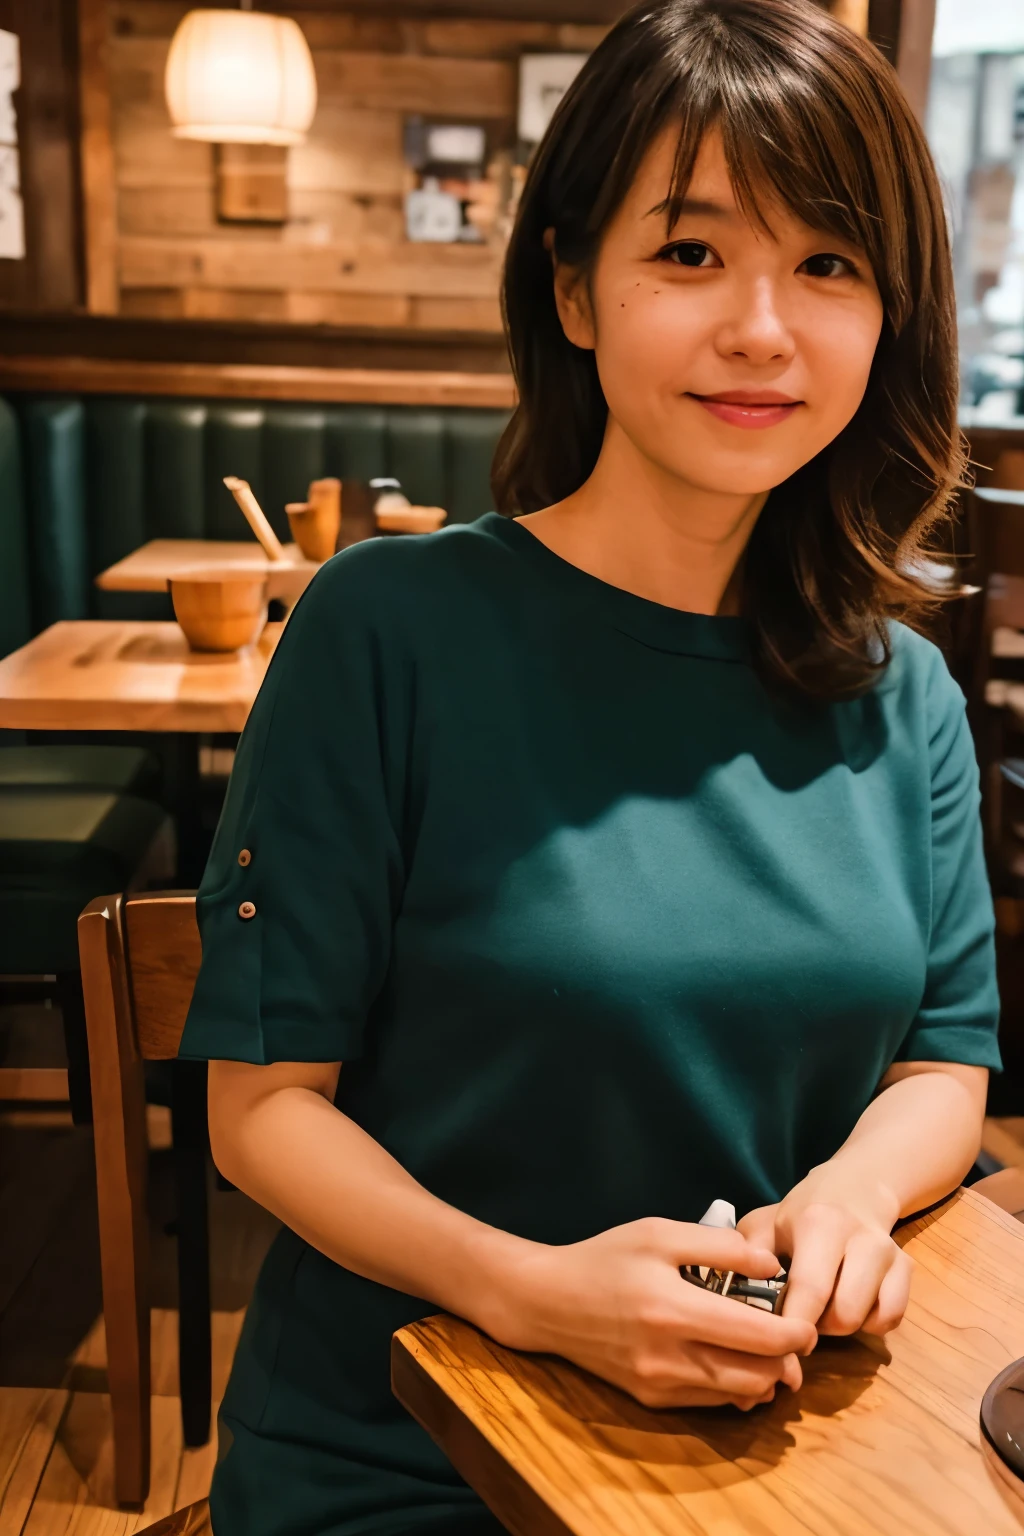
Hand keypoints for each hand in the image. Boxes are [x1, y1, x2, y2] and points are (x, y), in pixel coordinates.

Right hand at [485, 1217, 817, 1411]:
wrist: (549, 1301)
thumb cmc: (605, 1258)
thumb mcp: (659, 1233)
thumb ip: (719, 1246)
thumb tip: (770, 1263)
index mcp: (674, 1309)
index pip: (759, 1337)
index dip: (796, 1334)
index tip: (807, 1321)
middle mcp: (670, 1357)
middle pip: (757, 1375)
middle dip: (786, 1359)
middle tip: (793, 1334)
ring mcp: (660, 1385)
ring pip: (738, 1395)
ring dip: (764, 1375)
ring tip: (765, 1345)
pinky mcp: (652, 1400)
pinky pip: (711, 1401)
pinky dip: (733, 1384)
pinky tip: (730, 1356)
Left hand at [738, 1167, 912, 1337]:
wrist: (855, 1187)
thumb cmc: (802, 1212)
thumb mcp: (766, 1223)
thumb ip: (747, 1256)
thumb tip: (738, 1295)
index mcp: (819, 1224)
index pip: (810, 1289)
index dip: (794, 1324)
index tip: (780, 1338)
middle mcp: (861, 1238)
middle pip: (845, 1315)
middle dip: (820, 1328)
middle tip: (803, 1316)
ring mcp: (890, 1253)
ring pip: (872, 1320)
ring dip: (845, 1326)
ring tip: (825, 1307)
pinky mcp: (908, 1267)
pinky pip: (892, 1318)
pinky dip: (871, 1323)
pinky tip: (853, 1305)